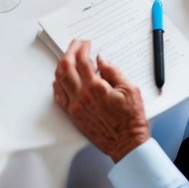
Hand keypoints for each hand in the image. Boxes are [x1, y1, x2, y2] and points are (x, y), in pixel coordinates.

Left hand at [53, 39, 149, 161]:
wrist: (127, 144)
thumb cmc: (131, 119)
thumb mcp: (130, 89)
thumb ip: (113, 71)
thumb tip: (101, 60)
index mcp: (96, 88)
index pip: (82, 60)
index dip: (82, 48)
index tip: (86, 43)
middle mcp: (82, 96)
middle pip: (66, 66)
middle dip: (69, 51)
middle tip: (75, 44)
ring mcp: (75, 107)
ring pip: (59, 79)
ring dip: (62, 64)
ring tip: (68, 57)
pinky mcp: (73, 116)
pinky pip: (59, 96)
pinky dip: (58, 83)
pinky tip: (61, 77)